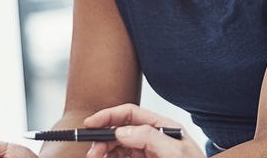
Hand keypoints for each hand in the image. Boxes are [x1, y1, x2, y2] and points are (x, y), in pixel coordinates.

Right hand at [84, 104, 204, 157]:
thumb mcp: (175, 152)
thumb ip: (150, 138)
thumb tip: (122, 131)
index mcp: (162, 127)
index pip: (131, 114)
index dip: (109, 115)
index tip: (91, 123)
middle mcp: (152, 138)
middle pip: (120, 131)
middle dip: (103, 138)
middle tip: (93, 152)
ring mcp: (146, 153)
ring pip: (117, 147)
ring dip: (103, 151)